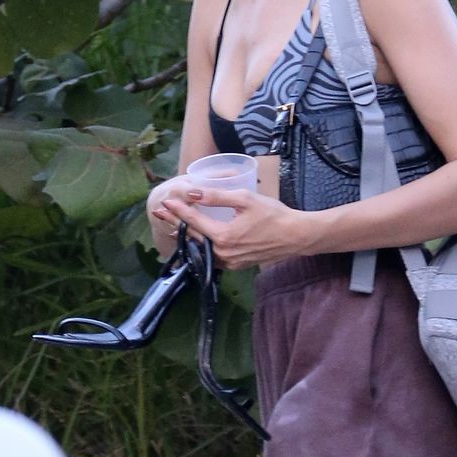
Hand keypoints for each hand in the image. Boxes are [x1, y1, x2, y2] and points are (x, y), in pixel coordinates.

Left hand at [156, 186, 307, 269]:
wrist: (296, 236)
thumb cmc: (274, 215)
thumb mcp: (245, 199)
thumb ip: (217, 196)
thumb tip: (192, 192)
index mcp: (224, 236)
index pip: (193, 222)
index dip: (177, 210)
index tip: (165, 201)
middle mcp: (223, 253)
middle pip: (193, 237)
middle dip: (175, 222)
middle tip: (161, 212)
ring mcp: (230, 262)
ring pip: (201, 249)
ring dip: (186, 236)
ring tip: (174, 225)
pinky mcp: (236, 265)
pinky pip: (212, 257)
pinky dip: (201, 247)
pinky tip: (196, 240)